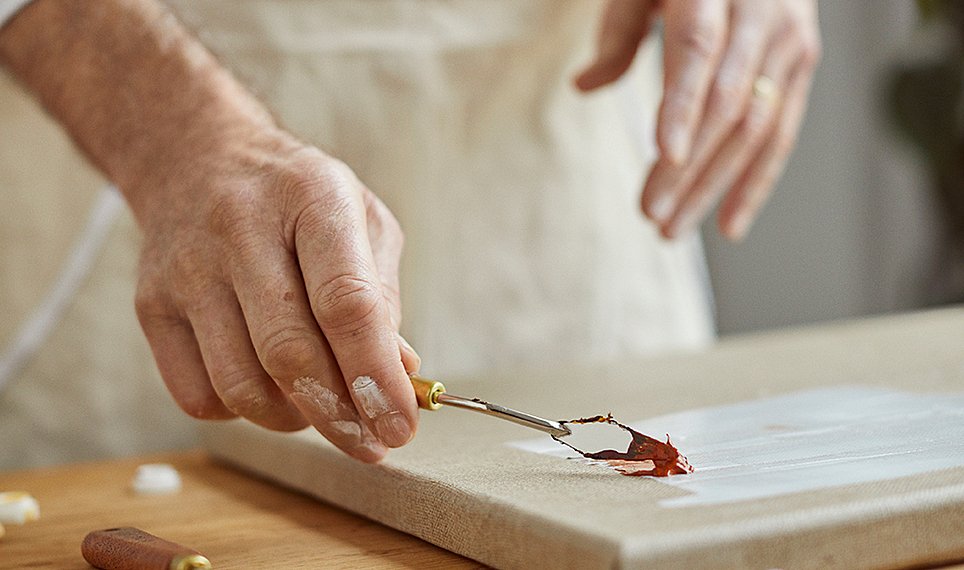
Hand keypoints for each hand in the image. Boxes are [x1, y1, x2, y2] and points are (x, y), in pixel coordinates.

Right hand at [134, 137, 419, 462]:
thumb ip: (382, 296)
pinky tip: (267, 385)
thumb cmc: (297, 199)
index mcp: (312, 197)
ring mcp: (186, 269)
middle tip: (370, 442)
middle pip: (288, 353)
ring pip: (241, 387)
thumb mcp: (361, 219)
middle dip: (338, 416)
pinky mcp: (151, 306)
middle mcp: (240, 229)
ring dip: (293, 418)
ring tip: (320, 404)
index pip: (345, 302)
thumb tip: (395, 377)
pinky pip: (199, 396)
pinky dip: (243, 411)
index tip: (400, 426)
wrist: (197, 158)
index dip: (375, 376)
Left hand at [576, 0, 820, 239]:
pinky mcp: (804, 61)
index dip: (684, 105)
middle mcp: (761, 12)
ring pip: (756, 128)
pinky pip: (783, 132)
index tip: (664, 156)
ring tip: (673, 229)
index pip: (699, 51)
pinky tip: (728, 222)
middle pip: (727, 104)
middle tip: (651, 214)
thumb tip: (583, 87)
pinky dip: (755, 182)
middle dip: (689, 167)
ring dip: (714, 186)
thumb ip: (618, 33)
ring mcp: (789, 39)